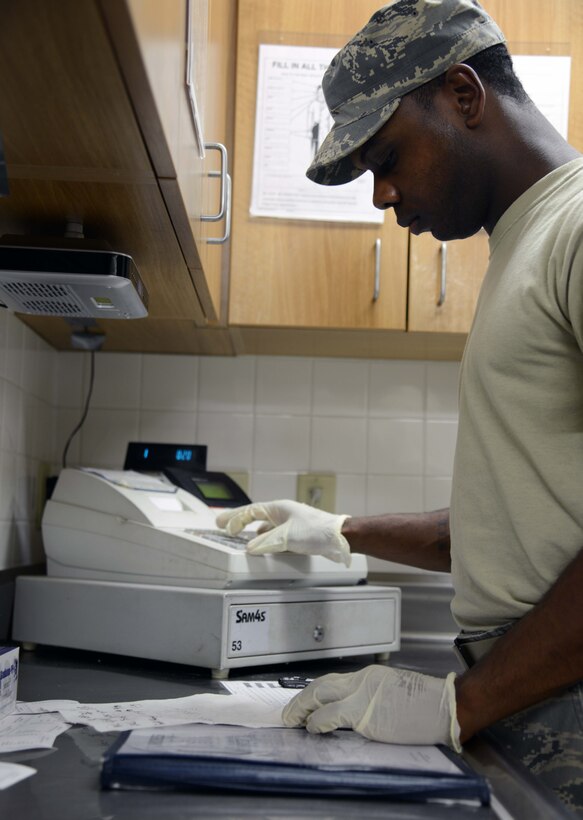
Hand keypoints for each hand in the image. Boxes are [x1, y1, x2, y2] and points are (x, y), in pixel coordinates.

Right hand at [215, 500, 351, 566]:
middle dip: (240, 521)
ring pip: (266, 526)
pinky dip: (266, 539)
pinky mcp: (297, 533)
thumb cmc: (317, 531)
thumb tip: (250, 547)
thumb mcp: (286, 537)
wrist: (340, 538)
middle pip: (256, 516)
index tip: (222, 524)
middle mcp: (283, 513)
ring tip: (241, 537)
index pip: (250, 511)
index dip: (234, 518)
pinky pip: (275, 535)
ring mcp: (290, 523)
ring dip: (253, 531)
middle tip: (225, 526)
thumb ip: (266, 542)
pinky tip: (266, 546)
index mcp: (278, 508)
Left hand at [281, 665, 460, 750]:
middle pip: (321, 684)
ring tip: (292, 719)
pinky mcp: (367, 714)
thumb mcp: (393, 693)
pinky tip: (312, 728)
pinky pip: (333, 716)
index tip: (303, 702)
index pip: (332, 681)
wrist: (446, 707)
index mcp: (370, 676)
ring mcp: (363, 696)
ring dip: (302, 708)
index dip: (313, 692)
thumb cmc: (426, 705)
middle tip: (289, 712)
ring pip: (321, 695)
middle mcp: (363, 681)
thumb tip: (352, 714)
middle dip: (301, 698)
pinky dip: (318, 721)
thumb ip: (371, 699)